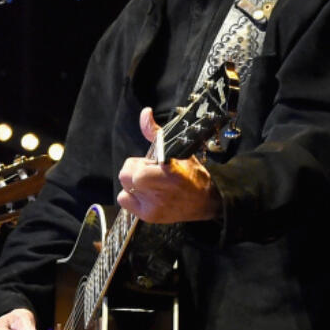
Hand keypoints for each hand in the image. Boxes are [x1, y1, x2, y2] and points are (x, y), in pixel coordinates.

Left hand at [115, 108, 218, 223]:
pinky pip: (124, 200)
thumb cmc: (191, 173)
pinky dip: (131, 196)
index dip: (142, 164)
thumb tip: (145, 113)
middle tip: (151, 173)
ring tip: (150, 184)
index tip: (154, 164)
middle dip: (135, 171)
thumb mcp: (177, 150)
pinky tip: (146, 194)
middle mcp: (160, 193)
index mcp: (168, 174)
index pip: (135, 170)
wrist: (206, 201)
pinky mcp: (149, 217)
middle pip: (125, 176)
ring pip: (124, 187)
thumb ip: (156, 133)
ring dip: (134, 183)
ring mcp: (154, 207)